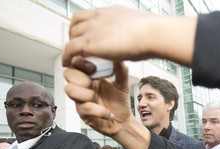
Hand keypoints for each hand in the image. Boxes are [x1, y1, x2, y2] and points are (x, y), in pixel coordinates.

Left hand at [62, 6, 195, 67]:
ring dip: (71, 47)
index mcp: (110, 12)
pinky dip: (67, 57)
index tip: (85, 36)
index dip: (83, 25)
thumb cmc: (152, 33)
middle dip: (74, 36)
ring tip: (72, 58)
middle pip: (76, 24)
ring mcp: (92, 29)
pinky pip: (70, 49)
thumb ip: (132, 33)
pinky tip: (67, 64)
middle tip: (77, 49)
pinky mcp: (89, 42)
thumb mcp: (139, 28)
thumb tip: (138, 40)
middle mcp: (98, 17)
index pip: (89, 15)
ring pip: (72, 37)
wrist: (152, 34)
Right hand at [64, 60, 149, 148]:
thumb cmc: (119, 101)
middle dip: (82, 77)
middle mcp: (81, 86)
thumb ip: (120, 70)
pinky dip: (99, 111)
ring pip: (70, 90)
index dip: (80, 61)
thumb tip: (118, 56)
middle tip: (94, 82)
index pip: (75, 62)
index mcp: (89, 75)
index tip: (93, 67)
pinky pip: (84, 108)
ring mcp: (80, 100)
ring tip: (97, 97)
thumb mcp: (122, 83)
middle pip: (67, 73)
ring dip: (86, 93)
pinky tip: (109, 113)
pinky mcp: (82, 113)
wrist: (122, 121)